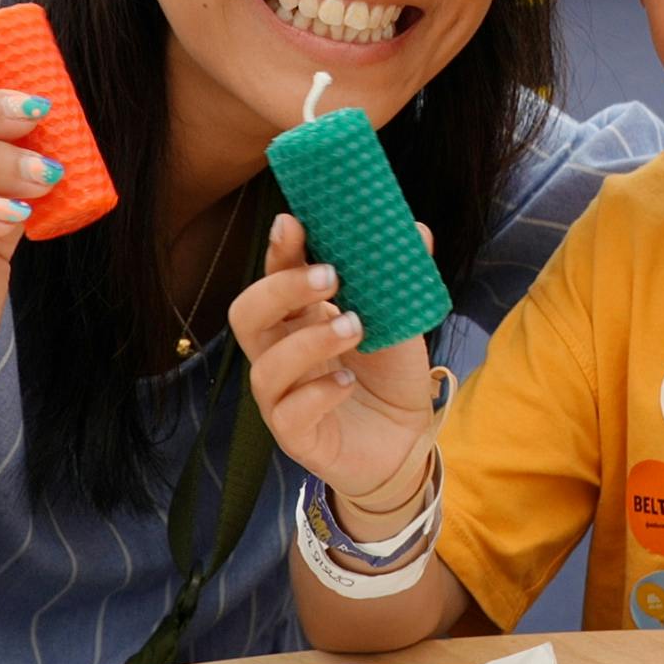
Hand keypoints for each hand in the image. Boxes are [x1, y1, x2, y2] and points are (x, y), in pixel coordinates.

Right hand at [229, 213, 439, 509]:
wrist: (406, 441)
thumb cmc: (390, 375)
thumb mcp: (401, 322)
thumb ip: (401, 279)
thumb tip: (417, 229)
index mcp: (300, 318)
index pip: (274, 277)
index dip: (280, 250)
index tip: (294, 223)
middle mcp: (281, 353)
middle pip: (246, 315)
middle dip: (281, 289)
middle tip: (331, 276)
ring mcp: (283, 397)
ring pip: (264, 366)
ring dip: (308, 341)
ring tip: (355, 327)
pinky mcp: (296, 436)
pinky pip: (287, 414)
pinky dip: (317, 393)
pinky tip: (347, 382)